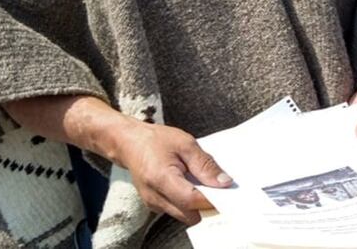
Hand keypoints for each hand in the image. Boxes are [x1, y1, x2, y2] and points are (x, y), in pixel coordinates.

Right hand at [111, 121, 231, 226]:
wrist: (129, 143)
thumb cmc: (155, 140)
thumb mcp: (185, 144)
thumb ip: (205, 164)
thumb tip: (224, 182)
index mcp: (161, 178)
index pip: (192, 200)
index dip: (213, 199)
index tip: (228, 191)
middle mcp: (155, 197)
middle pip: (190, 214)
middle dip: (207, 204)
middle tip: (219, 188)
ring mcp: (153, 204)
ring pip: (185, 215)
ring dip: (198, 204)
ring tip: (203, 183)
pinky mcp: (155, 205)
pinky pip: (178, 210)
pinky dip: (189, 202)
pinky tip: (192, 185)